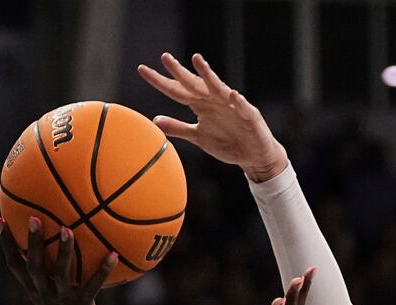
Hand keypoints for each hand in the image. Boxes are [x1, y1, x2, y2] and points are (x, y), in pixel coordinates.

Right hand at [0, 216, 117, 304]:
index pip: (15, 265)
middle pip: (34, 265)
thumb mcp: (55, 299)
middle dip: (33, 242)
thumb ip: (54, 277)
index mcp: (36, 290)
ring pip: (60, 274)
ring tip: (67, 229)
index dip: (6, 243)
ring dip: (64, 251)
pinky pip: (92, 286)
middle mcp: (45, 295)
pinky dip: (102, 270)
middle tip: (34, 218)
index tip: (0, 219)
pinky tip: (113, 254)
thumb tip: (63, 250)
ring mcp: (63, 302)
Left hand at [139, 52, 288, 181]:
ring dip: (208, 75)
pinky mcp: (249, 116)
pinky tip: (232, 96)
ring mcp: (232, 106)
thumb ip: (178, 128)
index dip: (160, 81)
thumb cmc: (227, 142)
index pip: (176, 90)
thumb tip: (155, 121)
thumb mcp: (198, 136)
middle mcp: (214, 100)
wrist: (253, 156)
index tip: (142, 70)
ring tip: (198, 60)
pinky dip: (238, 102)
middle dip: (179, 71)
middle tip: (164, 58)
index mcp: (200, 104)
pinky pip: (243, 108)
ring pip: (217, 88)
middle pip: (193, 84)